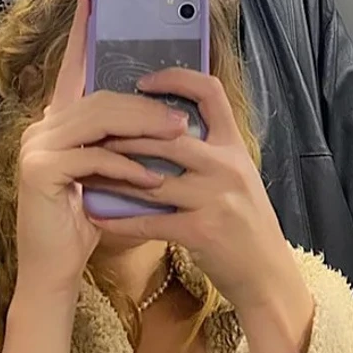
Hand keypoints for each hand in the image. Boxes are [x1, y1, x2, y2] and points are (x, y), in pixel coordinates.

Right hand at [15, 0, 187, 298]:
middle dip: (146, 106)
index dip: (81, 32)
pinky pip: (93, 158)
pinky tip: (150, 179)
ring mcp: (36, 146)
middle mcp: (43, 126)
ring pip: (100, 121)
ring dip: (144, 131)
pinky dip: (127, 167)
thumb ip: (122, 139)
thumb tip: (170, 113)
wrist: (55, 268)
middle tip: (184, 119)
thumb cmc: (88, 216)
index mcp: (60, 120)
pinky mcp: (39, 171)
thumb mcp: (110, 171)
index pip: (74, 68)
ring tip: (178, 139)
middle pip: (101, 98)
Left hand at [85, 67, 309, 314]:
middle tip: (92, 132)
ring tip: (85, 170)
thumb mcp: (238, 176)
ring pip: (151, 178)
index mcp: (234, 146)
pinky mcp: (202, 231)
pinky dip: (121, 220)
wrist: (267, 273)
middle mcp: (227, 165)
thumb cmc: (246, 223)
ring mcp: (216, 198)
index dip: (177, 78)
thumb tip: (162, 131)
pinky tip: (98, 217)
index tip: (142, 82)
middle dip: (125, 133)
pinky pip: (151, 221)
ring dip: (113, 174)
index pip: (211, 93)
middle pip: (168, 136)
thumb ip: (208, 152)